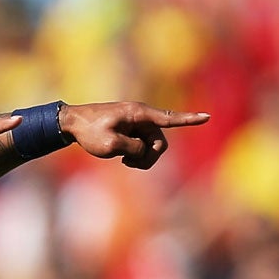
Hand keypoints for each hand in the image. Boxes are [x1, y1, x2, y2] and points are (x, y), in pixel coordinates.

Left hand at [60, 102, 209, 170]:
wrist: (72, 124)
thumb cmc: (89, 132)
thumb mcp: (111, 145)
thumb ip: (133, 149)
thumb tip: (145, 151)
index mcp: (138, 114)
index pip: (168, 118)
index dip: (188, 120)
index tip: (206, 117)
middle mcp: (140, 117)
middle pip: (160, 142)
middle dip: (150, 157)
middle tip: (129, 164)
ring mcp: (136, 124)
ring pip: (152, 147)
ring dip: (142, 158)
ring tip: (123, 161)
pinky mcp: (131, 131)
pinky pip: (143, 147)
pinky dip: (136, 156)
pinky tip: (122, 158)